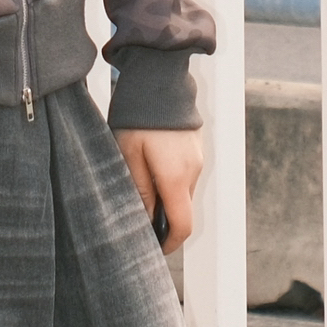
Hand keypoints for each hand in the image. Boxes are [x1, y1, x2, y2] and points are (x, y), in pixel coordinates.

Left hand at [115, 127, 202, 255]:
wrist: (159, 77)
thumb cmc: (138, 115)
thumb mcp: (128, 155)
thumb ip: (138, 190)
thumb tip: (144, 220)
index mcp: (176, 177)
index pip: (182, 224)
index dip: (169, 242)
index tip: (154, 249)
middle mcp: (194, 171)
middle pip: (183, 210)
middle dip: (164, 221)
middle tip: (137, 222)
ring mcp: (198, 158)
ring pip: (183, 192)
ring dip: (166, 200)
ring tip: (139, 192)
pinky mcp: (196, 148)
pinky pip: (185, 175)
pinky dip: (171, 183)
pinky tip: (150, 170)